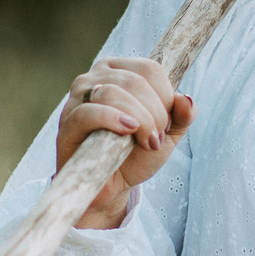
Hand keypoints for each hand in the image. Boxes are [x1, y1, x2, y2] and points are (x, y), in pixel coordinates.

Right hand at [55, 56, 193, 228]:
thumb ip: (182, 116)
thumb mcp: (167, 134)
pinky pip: (88, 112)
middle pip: (135, 81)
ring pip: (113, 93)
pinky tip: (127, 131)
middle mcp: (95, 77)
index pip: (149, 69)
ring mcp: (77, 98)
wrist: (111, 186)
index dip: (165, 96)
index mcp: (119, 71)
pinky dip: (112, 119)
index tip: (166, 124)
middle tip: (156, 139)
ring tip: (146, 142)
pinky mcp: (67, 123)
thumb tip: (187, 100)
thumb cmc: (135, 154)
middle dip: (155, 113)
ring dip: (139, 120)